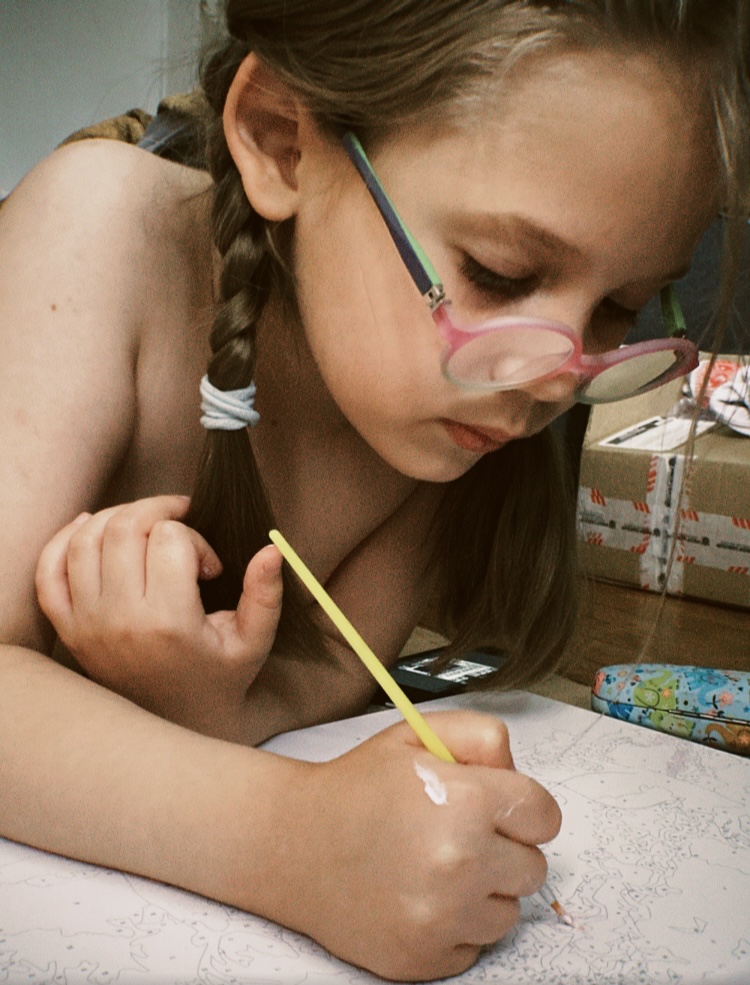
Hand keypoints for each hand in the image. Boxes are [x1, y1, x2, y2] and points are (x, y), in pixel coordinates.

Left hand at [34, 496, 282, 736]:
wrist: (175, 725)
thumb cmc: (217, 677)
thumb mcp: (252, 641)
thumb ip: (265, 595)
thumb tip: (272, 550)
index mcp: (168, 622)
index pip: (170, 539)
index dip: (196, 538)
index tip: (209, 564)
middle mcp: (119, 620)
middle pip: (124, 528)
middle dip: (156, 510)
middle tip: (179, 521)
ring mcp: (86, 624)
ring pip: (85, 540)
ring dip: (116, 517)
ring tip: (145, 526)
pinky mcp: (68, 629)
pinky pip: (48, 571)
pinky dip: (64, 538)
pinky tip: (91, 527)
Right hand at [274, 710, 560, 980]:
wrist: (291, 843)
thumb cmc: (355, 788)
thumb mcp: (417, 735)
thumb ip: (482, 736)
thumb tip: (517, 772)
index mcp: (466, 801)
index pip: (545, 816)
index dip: (522, 808)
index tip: (498, 808)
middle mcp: (461, 863)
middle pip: (534, 868)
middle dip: (505, 849)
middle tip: (458, 834)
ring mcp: (442, 917)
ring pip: (508, 912)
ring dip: (483, 891)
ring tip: (435, 865)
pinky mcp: (424, 958)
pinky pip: (475, 946)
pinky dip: (455, 926)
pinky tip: (418, 895)